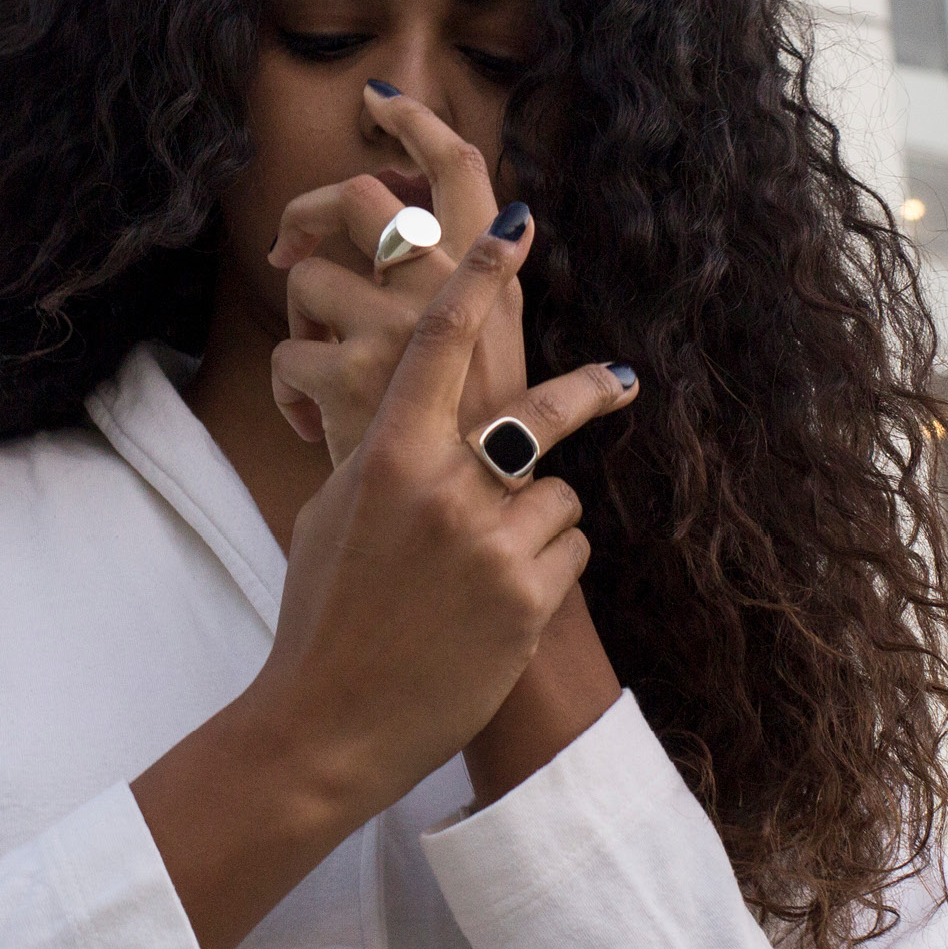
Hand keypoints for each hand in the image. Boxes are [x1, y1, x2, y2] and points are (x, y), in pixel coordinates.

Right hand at [242, 208, 636, 814]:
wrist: (331, 719)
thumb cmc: (324, 610)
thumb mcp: (334, 510)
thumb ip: (381, 452)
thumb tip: (419, 409)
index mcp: (387, 454)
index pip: (440, 342)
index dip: (480, 278)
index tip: (515, 229)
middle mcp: (444, 486)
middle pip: (540, 412)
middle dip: (589, 390)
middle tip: (623, 378)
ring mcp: (490, 542)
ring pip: (558, 492)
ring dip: (537, 521)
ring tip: (488, 570)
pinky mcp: (527, 598)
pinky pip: (568, 549)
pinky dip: (546, 570)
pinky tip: (500, 608)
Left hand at [267, 82, 522, 463]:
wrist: (463, 537)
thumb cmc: (477, 455)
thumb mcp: (503, 362)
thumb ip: (469, 293)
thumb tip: (430, 210)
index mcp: (493, 280)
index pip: (461, 168)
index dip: (418, 124)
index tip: (381, 102)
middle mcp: (450, 289)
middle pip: (363, 195)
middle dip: (312, 211)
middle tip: (292, 246)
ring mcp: (399, 329)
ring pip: (308, 276)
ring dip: (300, 324)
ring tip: (321, 371)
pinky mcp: (351, 375)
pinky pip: (286, 356)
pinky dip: (288, 394)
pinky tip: (313, 426)